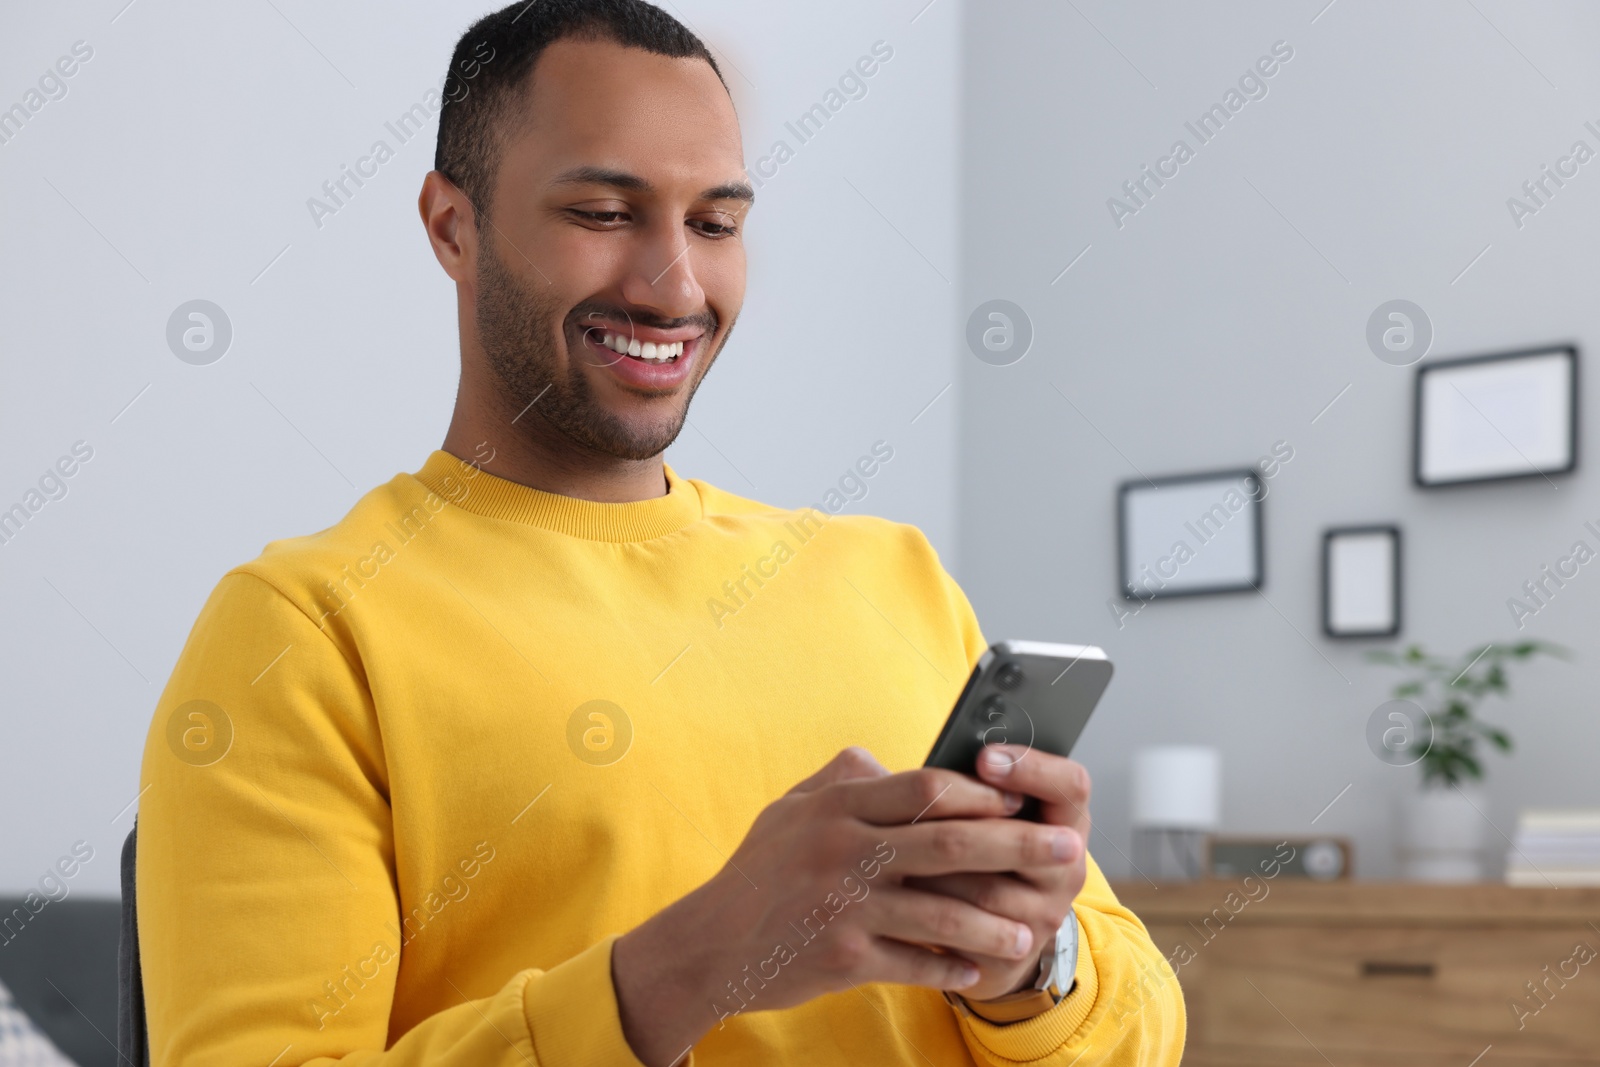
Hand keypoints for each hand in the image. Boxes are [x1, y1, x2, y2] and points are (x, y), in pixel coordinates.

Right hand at [611, 746, 1081, 1064]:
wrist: (708, 945)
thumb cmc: (759, 872)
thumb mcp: (792, 808)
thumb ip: (846, 780)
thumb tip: (898, 764)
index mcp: (838, 805)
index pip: (927, 787)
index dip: (982, 794)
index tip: (1021, 800)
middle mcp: (844, 849)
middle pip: (949, 843)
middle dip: (1017, 846)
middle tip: (1067, 852)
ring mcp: (845, 905)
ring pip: (942, 911)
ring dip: (994, 922)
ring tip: (1030, 930)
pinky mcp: (843, 956)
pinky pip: (915, 962)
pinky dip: (950, 968)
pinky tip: (976, 970)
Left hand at [904, 744, 1090, 1001]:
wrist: (983, 931)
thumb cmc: (971, 851)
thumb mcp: (976, 812)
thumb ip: (944, 783)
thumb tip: (869, 759)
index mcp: (1064, 818)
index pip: (1072, 785)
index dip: (1032, 768)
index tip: (984, 757)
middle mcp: (1066, 867)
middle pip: (1038, 841)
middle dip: (981, 820)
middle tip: (931, 800)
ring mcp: (1043, 915)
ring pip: (992, 890)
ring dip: (943, 871)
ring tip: (897, 848)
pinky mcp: (1013, 954)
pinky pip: (970, 935)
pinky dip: (932, 914)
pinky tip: (898, 897)